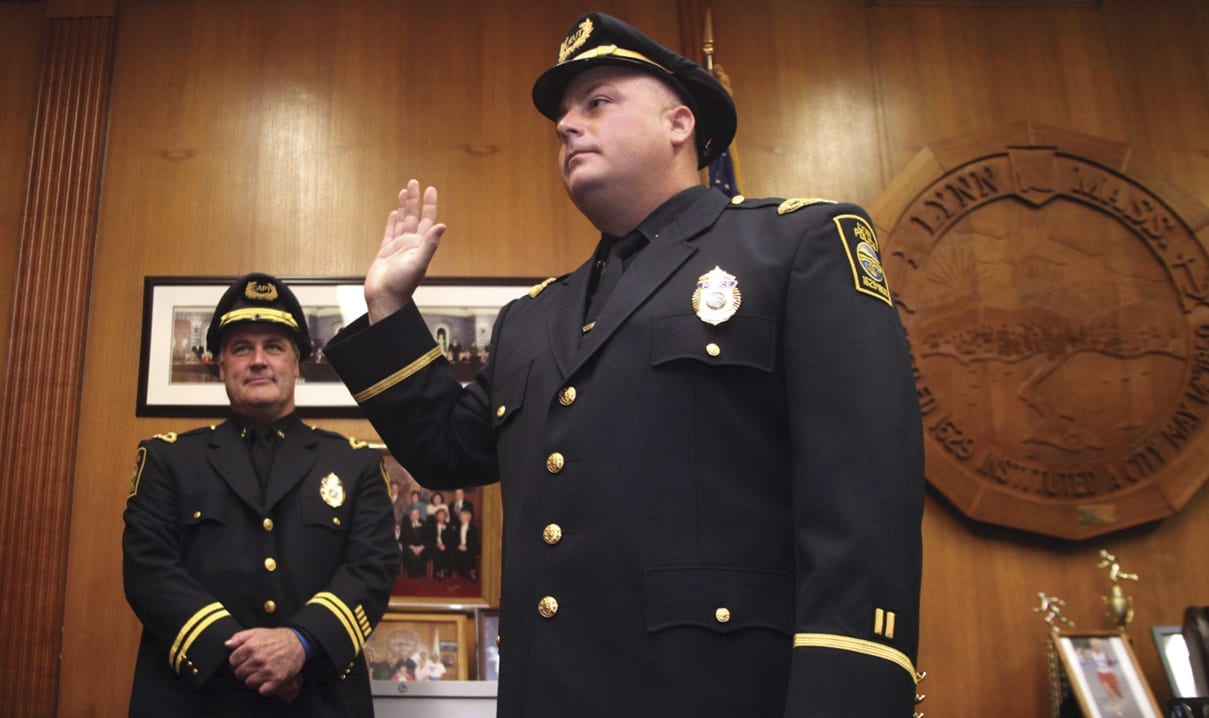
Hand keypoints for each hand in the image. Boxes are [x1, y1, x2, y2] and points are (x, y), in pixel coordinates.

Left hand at [225, 627, 305, 697]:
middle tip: (253, 667)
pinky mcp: (276, 679)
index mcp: (251, 647)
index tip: (243, 661)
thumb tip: (227, 644)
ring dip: (254, 679)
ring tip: (261, 672)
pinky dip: (264, 688)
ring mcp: (267, 670)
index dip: (237, 662)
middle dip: (244, 671)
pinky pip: (263, 691)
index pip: (232, 661)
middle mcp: (258, 659)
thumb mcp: (257, 632)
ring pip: (249, 683)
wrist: (298, 642)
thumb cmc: (278, 638)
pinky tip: (268, 679)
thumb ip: (240, 637)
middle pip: (239, 674)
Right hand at [365, 179, 446, 322]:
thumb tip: (442, 226)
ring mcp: (398, 247)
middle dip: (414, 200)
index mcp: (421, 246)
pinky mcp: (385, 252)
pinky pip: (390, 233)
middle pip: (414, 216)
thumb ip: (430, 244)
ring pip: (402, 222)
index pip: (427, 219)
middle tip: (415, 182)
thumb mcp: (419, 263)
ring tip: (404, 191)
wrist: (384, 299)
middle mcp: (411, 244)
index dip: (429, 204)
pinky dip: (392, 222)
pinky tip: (394, 213)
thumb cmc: (402, 285)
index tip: (430, 189)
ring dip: (403, 206)